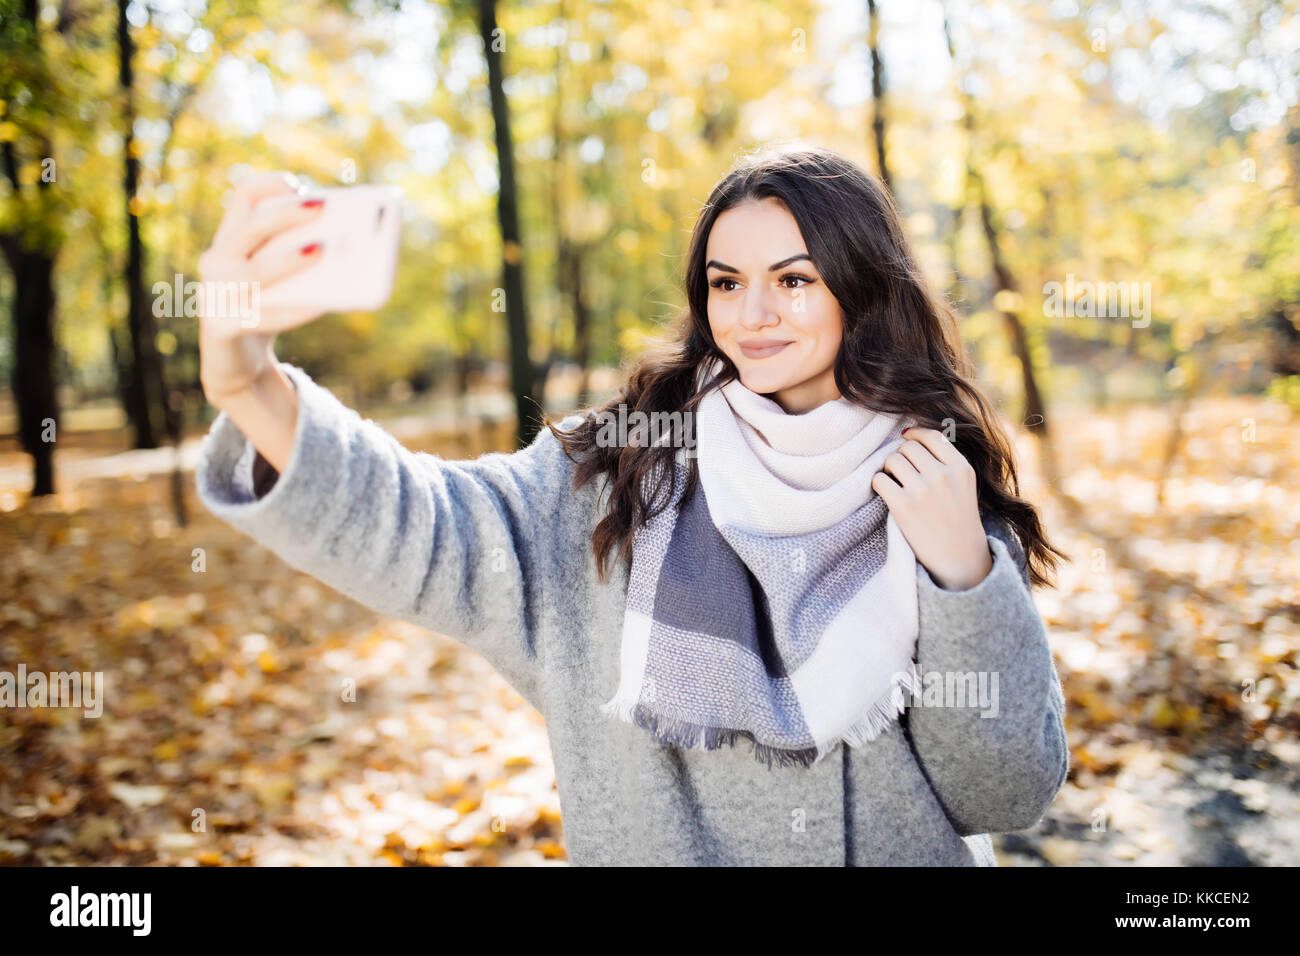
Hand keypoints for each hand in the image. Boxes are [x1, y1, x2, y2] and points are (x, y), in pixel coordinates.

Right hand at [196, 171, 326, 409]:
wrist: (237, 363)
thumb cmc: (267, 309)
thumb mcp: (283, 279)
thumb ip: (302, 257)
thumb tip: (349, 247)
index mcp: (232, 239)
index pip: (244, 195)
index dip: (271, 184)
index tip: (301, 185)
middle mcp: (217, 260)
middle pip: (251, 227)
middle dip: (288, 214)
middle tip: (323, 207)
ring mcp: (214, 294)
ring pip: (252, 272)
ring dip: (288, 259)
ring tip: (323, 251)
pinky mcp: (222, 328)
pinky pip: (260, 317)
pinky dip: (293, 311)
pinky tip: (322, 305)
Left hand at [870, 425, 992, 590]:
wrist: (960, 558)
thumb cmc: (957, 518)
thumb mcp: (964, 484)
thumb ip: (946, 460)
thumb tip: (908, 433)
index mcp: (961, 468)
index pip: (931, 436)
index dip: (914, 435)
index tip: (906, 439)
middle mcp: (943, 476)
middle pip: (908, 447)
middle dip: (901, 455)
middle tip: (902, 471)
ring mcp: (923, 492)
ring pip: (892, 460)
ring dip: (889, 469)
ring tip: (895, 482)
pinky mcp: (903, 507)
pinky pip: (879, 480)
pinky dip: (879, 484)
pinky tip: (887, 493)